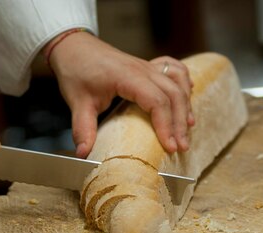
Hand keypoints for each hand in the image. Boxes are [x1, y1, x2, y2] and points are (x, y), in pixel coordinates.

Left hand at [47, 32, 194, 157]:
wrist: (73, 46)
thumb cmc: (76, 71)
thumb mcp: (77, 102)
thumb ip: (83, 129)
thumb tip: (83, 155)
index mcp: (127, 77)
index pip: (156, 100)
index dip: (165, 125)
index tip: (169, 146)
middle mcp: (142, 69)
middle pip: (173, 94)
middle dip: (180, 122)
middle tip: (181, 147)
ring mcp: (147, 66)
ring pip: (177, 83)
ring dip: (185, 105)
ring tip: (189, 128)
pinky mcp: (148, 66)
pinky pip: (174, 69)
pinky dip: (184, 82)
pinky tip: (189, 95)